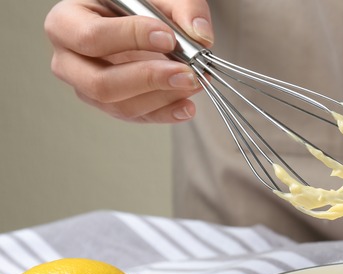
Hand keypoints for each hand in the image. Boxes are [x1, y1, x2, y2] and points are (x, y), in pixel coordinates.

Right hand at [44, 0, 213, 122]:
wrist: (142, 23)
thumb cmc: (139, 5)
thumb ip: (182, 8)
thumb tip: (200, 34)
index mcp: (68, 22)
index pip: (91, 36)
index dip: (131, 38)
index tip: (168, 36)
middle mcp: (70, 60)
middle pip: (99, 83)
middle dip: (148, 79)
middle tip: (185, 72)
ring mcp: (88, 87)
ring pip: (119, 105)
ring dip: (162, 97)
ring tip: (193, 82)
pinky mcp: (112, 105)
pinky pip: (137, 117)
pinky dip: (166, 114)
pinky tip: (187, 106)